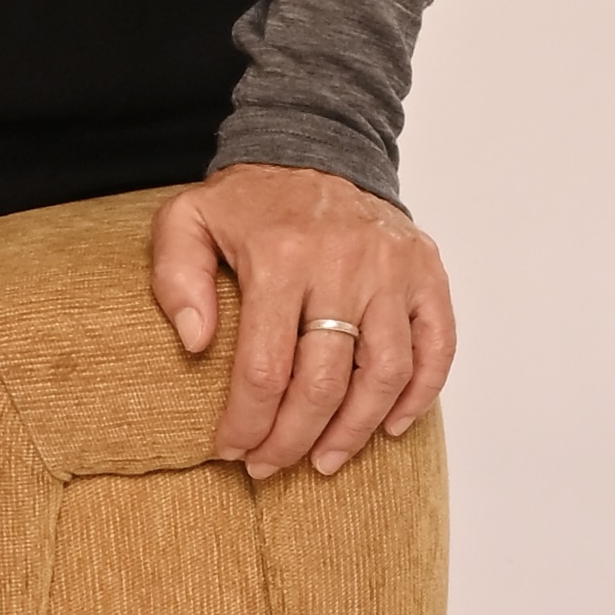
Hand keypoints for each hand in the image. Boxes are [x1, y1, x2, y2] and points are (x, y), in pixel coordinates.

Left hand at [148, 165, 454, 484]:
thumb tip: (195, 343)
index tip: (231, 450)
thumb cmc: (250, 202)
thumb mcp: (188, 221)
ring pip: (385, 374)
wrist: (318, 148)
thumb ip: (176, 278)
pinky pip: (438, 347)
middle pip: (325, 381)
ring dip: (355, 430)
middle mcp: (344, 265)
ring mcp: (392, 271)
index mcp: (282, 257)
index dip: (249, 421)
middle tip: (270, 466)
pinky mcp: (426, 274)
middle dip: (293, 438)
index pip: (266, 367)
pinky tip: (390, 426)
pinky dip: (420, 395)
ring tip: (325, 460)